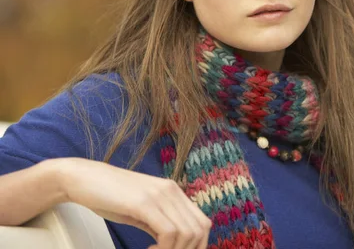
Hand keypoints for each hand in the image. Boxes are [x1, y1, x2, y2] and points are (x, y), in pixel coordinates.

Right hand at [54, 158, 210, 248]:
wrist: (83, 178)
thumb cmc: (109, 195)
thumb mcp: (142, 210)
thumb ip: (160, 223)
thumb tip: (173, 242)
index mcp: (174, 192)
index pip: (203, 223)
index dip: (198, 245)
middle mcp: (172, 191)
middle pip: (199, 230)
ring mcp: (159, 195)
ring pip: (186, 233)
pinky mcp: (144, 202)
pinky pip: (168, 232)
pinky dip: (163, 248)